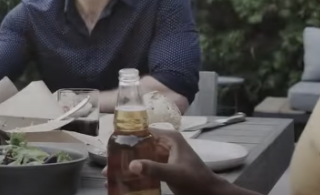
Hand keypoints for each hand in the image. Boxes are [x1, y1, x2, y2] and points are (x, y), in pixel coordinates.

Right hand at [101, 128, 227, 194]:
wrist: (210, 193)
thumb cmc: (195, 180)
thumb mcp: (174, 173)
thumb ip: (154, 168)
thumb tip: (131, 165)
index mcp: (169, 138)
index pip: (143, 130)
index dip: (127, 136)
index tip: (112, 144)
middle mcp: (166, 143)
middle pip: (141, 143)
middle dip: (125, 151)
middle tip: (109, 161)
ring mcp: (166, 154)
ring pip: (143, 154)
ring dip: (130, 161)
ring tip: (113, 170)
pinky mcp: (165, 165)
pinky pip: (148, 164)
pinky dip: (138, 169)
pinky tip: (127, 176)